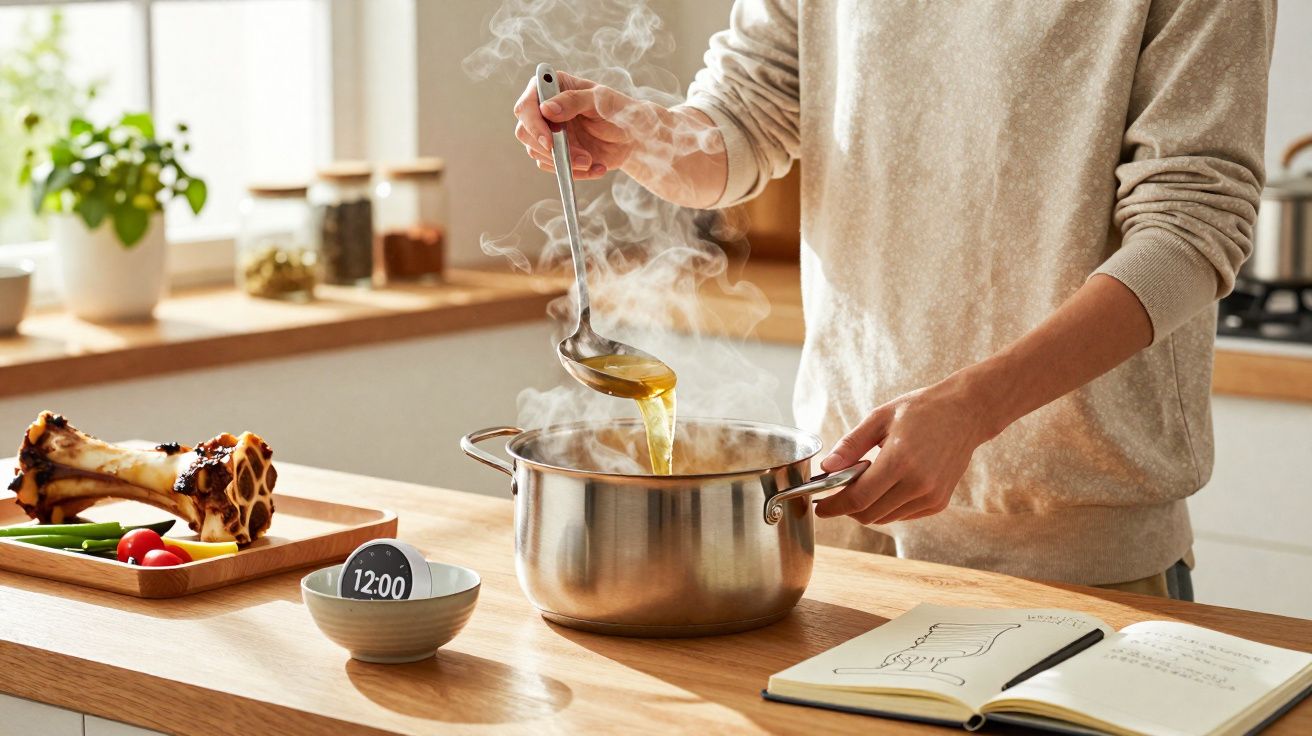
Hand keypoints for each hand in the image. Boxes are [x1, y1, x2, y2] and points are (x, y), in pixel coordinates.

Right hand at [513, 71, 642, 179]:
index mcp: (553, 88)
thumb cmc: (620, 110)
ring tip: (591, 160)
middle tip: (580, 157)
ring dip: (566, 162)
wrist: (634, 137)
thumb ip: (574, 100)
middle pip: (525, 133)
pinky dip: (575, 172)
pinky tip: (597, 167)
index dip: (533, 124)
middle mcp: (545, 110)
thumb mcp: (601, 100)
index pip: (526, 105)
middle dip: (551, 149)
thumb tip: (545, 109)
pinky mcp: (557, 152)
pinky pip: (555, 168)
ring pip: (538, 153)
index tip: (550, 141)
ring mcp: (549, 133)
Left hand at [813, 374, 998, 524]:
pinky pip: (902, 515)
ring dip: (866, 508)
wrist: (965, 413)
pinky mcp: (938, 502)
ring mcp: (931, 496)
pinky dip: (886, 507)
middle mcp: (918, 484)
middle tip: (835, 494)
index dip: (834, 506)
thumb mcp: (879, 418)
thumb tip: (826, 468)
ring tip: (863, 483)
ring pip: (884, 518)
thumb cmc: (920, 410)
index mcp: (900, 461)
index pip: (858, 498)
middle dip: (846, 509)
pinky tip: (885, 486)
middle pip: (869, 514)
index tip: (819, 506)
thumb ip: (851, 445)